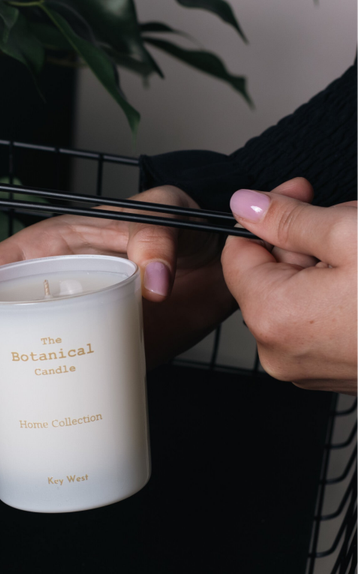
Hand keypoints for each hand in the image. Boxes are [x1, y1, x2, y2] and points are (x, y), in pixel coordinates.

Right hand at [0, 186, 235, 440]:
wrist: (214, 265)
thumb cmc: (179, 226)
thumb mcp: (161, 215)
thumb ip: (156, 239)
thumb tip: (155, 282)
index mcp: (51, 253)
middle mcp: (51, 295)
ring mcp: (70, 332)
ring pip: (12, 361)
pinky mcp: (95, 360)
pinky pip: (53, 386)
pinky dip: (25, 409)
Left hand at [222, 177, 357, 393]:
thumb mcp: (352, 234)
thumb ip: (288, 218)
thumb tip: (244, 204)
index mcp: (272, 317)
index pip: (237, 253)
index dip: (265, 216)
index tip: (296, 193)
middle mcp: (279, 350)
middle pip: (269, 273)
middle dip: (305, 238)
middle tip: (351, 222)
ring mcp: (307, 366)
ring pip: (296, 292)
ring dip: (327, 261)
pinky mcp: (333, 370)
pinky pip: (316, 318)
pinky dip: (337, 291)